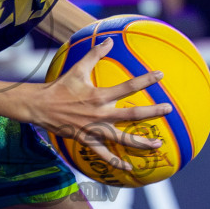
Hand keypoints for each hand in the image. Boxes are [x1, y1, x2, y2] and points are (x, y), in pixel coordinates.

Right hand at [26, 39, 170, 172]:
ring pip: (122, 139)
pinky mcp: (87, 140)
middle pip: (132, 114)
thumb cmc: (60, 87)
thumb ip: (94, 54)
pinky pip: (104, 154)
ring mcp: (94, 129)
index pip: (128, 86)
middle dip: (152, 112)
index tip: (160, 75)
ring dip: (141, 143)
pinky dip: (116, 162)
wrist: (40, 107)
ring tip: (158, 145)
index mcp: (100, 96)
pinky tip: (128, 168)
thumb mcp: (77, 68)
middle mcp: (100, 114)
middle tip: (168, 109)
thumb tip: (108, 40)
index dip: (146, 80)